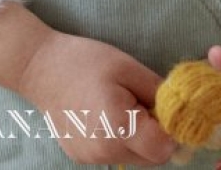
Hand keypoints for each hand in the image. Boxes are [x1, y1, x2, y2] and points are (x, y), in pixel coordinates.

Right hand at [17, 28, 177, 164]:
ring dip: (137, 139)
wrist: (38, 67)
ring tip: (119, 106)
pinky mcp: (81, 159)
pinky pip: (113, 155)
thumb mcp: (128, 66)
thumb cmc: (84, 61)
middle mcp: (106, 151)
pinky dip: (117, 140)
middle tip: (141, 103)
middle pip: (151, 159)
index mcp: (119, 127)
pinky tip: (102, 115)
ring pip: (133, 159)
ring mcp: (91, 159)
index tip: (164, 110)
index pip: (164, 150)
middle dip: (155, 135)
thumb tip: (181, 113)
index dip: (171, 131)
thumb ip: (159, 93)